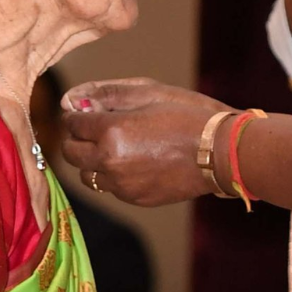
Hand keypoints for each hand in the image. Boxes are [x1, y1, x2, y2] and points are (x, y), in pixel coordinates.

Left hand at [62, 79, 228, 205]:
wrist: (220, 152)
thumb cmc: (188, 116)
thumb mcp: (149, 94)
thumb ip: (107, 94)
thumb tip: (73, 99)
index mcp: (111, 131)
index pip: (72, 123)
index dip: (77, 115)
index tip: (85, 112)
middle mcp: (110, 161)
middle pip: (70, 153)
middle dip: (76, 139)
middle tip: (91, 130)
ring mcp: (122, 184)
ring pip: (86, 175)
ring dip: (91, 161)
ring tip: (112, 148)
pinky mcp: (135, 198)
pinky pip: (110, 188)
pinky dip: (113, 176)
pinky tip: (133, 162)